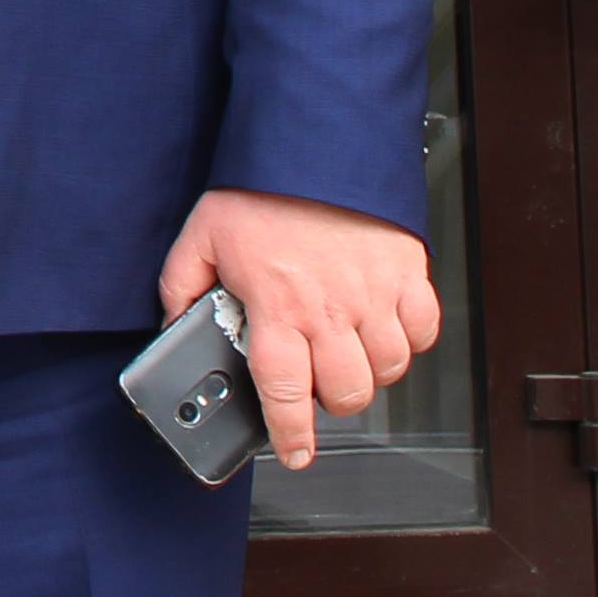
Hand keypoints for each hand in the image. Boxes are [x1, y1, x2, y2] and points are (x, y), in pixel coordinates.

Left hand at [160, 187, 439, 469]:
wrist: (314, 143)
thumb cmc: (261, 188)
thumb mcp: (200, 236)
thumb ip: (181, 286)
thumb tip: (173, 323)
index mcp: (277, 305)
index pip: (284, 392)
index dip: (290, 435)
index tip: (294, 453)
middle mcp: (331, 309)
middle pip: (346, 394)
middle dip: (330, 403)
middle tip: (315, 385)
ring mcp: (375, 294)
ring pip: (389, 370)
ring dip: (370, 375)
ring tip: (346, 355)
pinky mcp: (408, 275)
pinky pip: (424, 331)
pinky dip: (409, 341)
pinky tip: (385, 329)